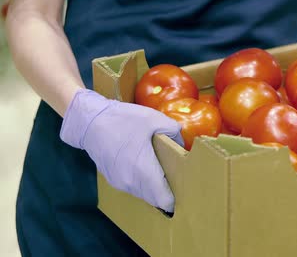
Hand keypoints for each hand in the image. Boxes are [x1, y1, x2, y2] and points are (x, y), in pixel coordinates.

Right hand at [60, 89, 182, 211]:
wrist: (90, 122)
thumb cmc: (123, 120)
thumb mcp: (155, 120)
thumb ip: (174, 132)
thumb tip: (181, 145)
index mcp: (143, 171)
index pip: (163, 199)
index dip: (176, 199)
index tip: (185, 191)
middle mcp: (131, 182)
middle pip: (155, 199)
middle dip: (167, 194)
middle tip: (179, 181)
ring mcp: (120, 182)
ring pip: (143, 194)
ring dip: (154, 189)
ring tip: (165, 174)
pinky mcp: (113, 179)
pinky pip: (133, 187)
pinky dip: (143, 183)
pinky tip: (147, 169)